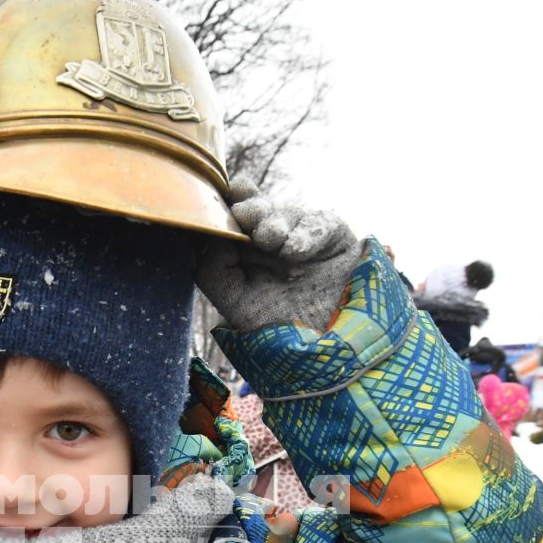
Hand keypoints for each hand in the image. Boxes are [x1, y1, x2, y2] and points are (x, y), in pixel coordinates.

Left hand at [195, 177, 357, 333]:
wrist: (323, 347)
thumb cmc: (276, 327)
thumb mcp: (235, 303)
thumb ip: (213, 271)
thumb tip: (208, 235)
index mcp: (245, 249)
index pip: (233, 217)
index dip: (227, 201)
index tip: (222, 195)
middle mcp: (274, 238)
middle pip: (259, 209)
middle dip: (250, 209)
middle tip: (243, 215)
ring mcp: (303, 236)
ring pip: (287, 213)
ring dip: (275, 222)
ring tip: (270, 238)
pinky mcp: (335, 236)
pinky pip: (321, 224)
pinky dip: (306, 233)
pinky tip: (295, 250)